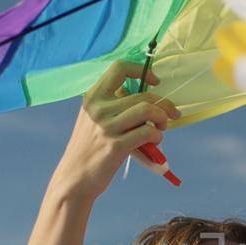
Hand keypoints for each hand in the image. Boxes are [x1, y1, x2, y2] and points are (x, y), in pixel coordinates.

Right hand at [49, 61, 181, 199]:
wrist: (74, 177)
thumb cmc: (89, 148)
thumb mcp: (92, 118)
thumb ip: (111, 104)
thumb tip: (142, 93)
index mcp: (93, 97)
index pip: (119, 68)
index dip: (142, 71)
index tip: (155, 82)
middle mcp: (98, 108)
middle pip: (143, 93)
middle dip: (164, 104)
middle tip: (171, 115)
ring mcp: (107, 127)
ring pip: (148, 109)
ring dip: (162, 118)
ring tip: (161, 128)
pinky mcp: (116, 146)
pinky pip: (148, 132)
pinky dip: (157, 136)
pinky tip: (154, 142)